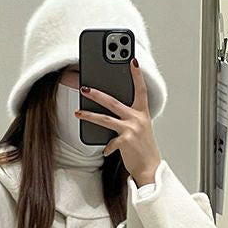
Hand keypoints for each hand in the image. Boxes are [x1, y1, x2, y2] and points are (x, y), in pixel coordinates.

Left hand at [75, 57, 161, 186]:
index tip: (132, 60)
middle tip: (84, 87)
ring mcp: (131, 129)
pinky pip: (110, 142)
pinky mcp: (126, 141)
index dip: (136, 74)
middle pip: (113, 101)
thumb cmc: (143, 148)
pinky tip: (106, 151)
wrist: (150, 168)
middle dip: (96, 94)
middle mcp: (138, 118)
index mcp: (142, 113)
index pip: (140, 89)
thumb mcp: (140, 129)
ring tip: (77, 112)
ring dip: (89, 115)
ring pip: (105, 119)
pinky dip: (107, 147)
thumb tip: (110, 111)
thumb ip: (129, 117)